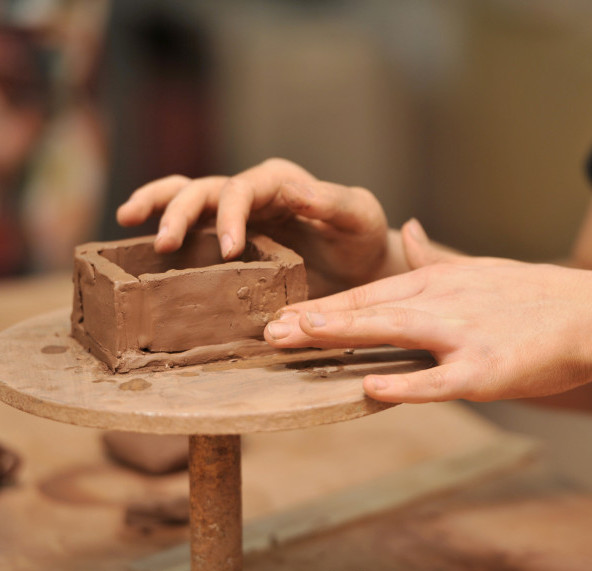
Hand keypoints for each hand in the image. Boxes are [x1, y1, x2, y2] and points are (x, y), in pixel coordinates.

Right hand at [117, 158, 389, 295]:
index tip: (228, 250)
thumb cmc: (362, 240)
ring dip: (158, 205)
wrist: (361, 267)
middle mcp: (254, 193)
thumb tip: (295, 189)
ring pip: (189, 197)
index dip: (229, 215)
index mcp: (280, 182)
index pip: (243, 189)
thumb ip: (333, 203)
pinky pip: (193, 229)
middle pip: (205, 189)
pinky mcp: (230, 239)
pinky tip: (141, 244)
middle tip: (164, 244)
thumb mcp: (360, 218)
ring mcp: (239, 215)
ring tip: (127, 220)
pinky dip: (167, 229)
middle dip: (180, 211)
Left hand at [265, 220, 591, 403]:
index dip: (323, 307)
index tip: (283, 317)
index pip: (368, 294)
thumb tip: (405, 229)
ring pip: (393, 331)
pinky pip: (439, 380)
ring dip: (342, 335)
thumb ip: (433, 257)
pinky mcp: (488, 370)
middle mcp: (443, 303)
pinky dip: (404, 383)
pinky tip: (370, 386)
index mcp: (438, 283)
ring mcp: (464, 335)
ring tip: (298, 340)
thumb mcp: (478, 267)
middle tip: (268, 332)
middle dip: (315, 322)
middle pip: (368, 309)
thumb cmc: (534, 297)